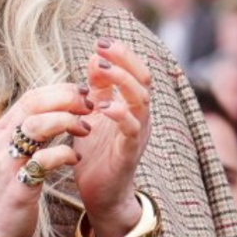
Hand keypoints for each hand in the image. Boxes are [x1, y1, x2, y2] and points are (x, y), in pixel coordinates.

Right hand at [0, 82, 97, 236]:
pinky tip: (75, 159)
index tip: (84, 94)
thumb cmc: (12, 190)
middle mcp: (1, 142)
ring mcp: (7, 162)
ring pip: (36, 126)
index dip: (60, 90)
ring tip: (85, 129)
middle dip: (66, 99)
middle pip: (33, 104)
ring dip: (66, 122)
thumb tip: (57, 108)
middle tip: (90, 106)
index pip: (31, 96)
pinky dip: (64, 154)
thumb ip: (31, 133)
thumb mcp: (17, 154)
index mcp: (2, 131)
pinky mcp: (18, 185)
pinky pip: (43, 160)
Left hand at [71, 38, 152, 236]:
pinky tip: (103, 107)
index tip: (100, 42)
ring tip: (101, 70)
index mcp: (132, 106)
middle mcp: (141, 116)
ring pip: (141, 100)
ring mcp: (138, 134)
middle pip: (144, 79)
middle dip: (125, 59)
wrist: (101, 195)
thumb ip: (96, 90)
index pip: (135, 71)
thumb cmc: (97, 155)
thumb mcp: (92, 116)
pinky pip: (132, 129)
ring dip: (122, 81)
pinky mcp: (129, 153)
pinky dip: (120, 114)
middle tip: (102, 47)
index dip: (121, 54)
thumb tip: (95, 59)